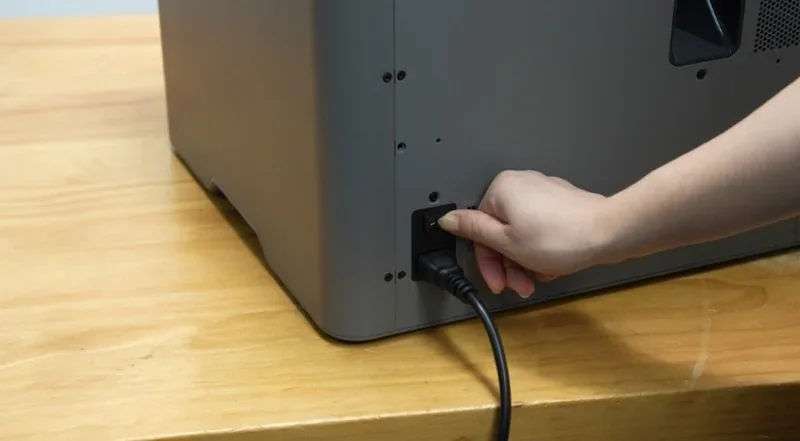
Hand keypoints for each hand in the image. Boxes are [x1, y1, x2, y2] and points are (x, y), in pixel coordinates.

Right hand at [438, 170, 613, 297]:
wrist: (608, 233)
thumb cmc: (561, 237)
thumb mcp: (507, 242)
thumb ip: (473, 230)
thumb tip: (447, 220)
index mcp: (501, 188)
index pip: (479, 229)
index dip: (486, 261)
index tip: (496, 281)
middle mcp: (521, 184)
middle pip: (501, 232)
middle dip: (509, 264)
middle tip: (518, 284)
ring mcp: (543, 193)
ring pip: (521, 234)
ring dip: (525, 261)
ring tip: (538, 277)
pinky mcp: (562, 204)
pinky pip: (540, 231)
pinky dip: (542, 250)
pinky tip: (552, 265)